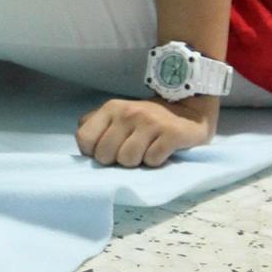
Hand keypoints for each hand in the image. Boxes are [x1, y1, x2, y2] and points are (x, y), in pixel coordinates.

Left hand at [75, 95, 216, 167]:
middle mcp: (128, 113)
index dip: (92, 153)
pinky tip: (160, 151)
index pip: (84, 139)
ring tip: (144, 152)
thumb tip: (85, 148)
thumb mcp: (116, 116)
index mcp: (110, 108)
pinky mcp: (172, 133)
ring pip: (128, 160)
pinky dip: (155, 162)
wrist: (186, 110)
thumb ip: (95, 127)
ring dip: (136, 163)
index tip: (106, 152)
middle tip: (129, 153)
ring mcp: (150, 122)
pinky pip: (152, 160)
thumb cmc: (144, 120)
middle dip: (115, 161)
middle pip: (105, 154)